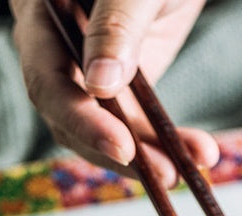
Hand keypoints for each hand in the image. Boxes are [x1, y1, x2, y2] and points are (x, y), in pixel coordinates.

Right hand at [10, 0, 219, 184]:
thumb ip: (116, 25)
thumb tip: (100, 85)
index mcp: (41, 14)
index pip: (48, 80)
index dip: (82, 120)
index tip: (123, 149)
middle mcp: (56, 48)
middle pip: (73, 118)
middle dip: (123, 153)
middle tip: (168, 174)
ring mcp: (87, 70)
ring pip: (107, 129)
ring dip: (152, 156)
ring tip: (193, 166)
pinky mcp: (120, 85)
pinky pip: (136, 125)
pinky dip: (167, 142)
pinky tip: (200, 153)